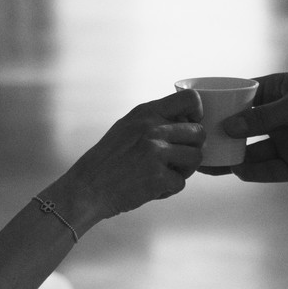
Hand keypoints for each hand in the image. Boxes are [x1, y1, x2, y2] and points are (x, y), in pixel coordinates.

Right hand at [43, 90, 204, 232]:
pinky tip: (152, 188)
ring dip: (185, 169)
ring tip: (166, 174)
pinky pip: (181, 183)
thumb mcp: (127, 127)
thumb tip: (188, 121)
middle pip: (199, 133)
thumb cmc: (108, 160)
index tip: (190, 126)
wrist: (87, 188)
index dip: (198, 113)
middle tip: (177, 159)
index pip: (190, 99)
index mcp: (146, 113)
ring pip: (196, 158)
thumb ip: (154, 120)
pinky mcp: (158, 177)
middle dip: (193, 148)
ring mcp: (156, 152)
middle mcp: (152, 128)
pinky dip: (169, 189)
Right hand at [202, 73, 287, 184]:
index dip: (219, 104)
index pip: (241, 96)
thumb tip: (228, 127)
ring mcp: (287, 143)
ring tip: (204, 162)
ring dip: (229, 156)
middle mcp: (279, 118)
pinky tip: (233, 171)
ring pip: (249, 151)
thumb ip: (263, 117)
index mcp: (279, 91)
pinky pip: (267, 171)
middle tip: (192, 142)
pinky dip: (250, 172)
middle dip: (218, 134)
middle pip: (240, 127)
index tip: (194, 112)